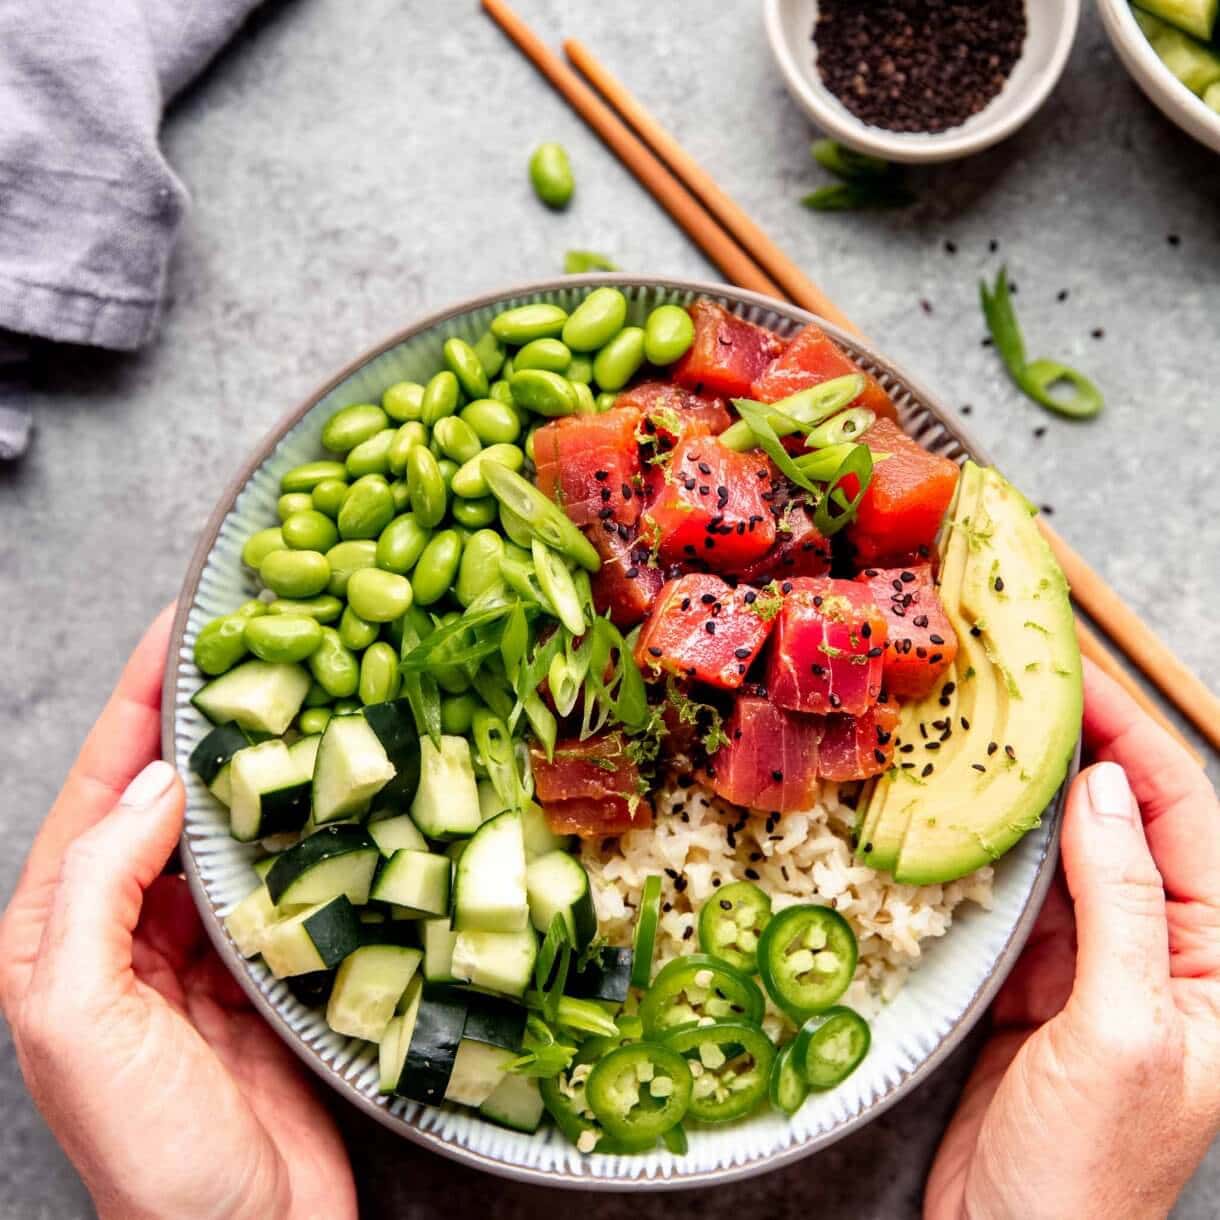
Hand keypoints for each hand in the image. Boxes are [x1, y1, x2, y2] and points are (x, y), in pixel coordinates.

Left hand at [0, 608, 356, 1219]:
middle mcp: (123, 927)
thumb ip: (97, 893)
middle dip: (196, 713)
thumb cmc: (153, 1155)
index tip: (177, 628)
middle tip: (250, 640)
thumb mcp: (82, 1022)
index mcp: (56, 934)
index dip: (134, 703)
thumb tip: (159, 785)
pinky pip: (274, 870)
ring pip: (220, 825)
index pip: (98, 789)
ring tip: (294, 692)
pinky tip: (325, 785)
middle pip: (160, 794)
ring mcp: (196, 945)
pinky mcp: (260, 962)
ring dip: (252, 760)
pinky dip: (295, 822)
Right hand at [925, 659, 1219, 1219]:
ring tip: (977, 735)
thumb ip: (1123, 904)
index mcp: (1216, 962)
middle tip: (1015, 687)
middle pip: (1124, 822)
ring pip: (1064, 853)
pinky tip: (954, 820)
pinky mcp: (1034, 987)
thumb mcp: (1121, 1030)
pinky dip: (988, 853)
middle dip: (1076, 749)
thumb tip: (1105, 788)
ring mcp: (1094, 968)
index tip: (1075, 675)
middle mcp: (1162, 953)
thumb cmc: (1089, 1169)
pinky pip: (1018, 898)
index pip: (1185, 816)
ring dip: (1024, 795)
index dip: (1134, 736)